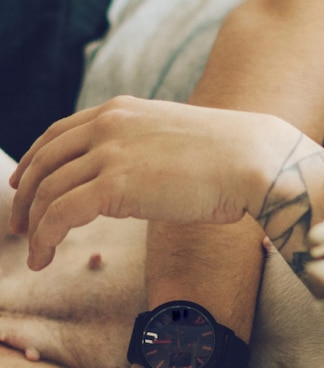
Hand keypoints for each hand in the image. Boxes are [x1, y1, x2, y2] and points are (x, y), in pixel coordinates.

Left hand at [9, 96, 298, 268]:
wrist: (257, 160)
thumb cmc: (235, 157)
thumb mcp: (180, 139)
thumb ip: (148, 151)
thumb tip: (142, 179)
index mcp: (123, 110)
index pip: (60, 133)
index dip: (37, 161)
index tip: (28, 186)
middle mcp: (109, 125)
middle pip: (45, 161)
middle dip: (27, 195)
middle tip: (22, 224)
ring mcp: (109, 153)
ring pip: (47, 191)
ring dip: (35, 224)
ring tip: (35, 250)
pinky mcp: (114, 186)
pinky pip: (60, 215)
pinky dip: (46, 239)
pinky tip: (46, 258)